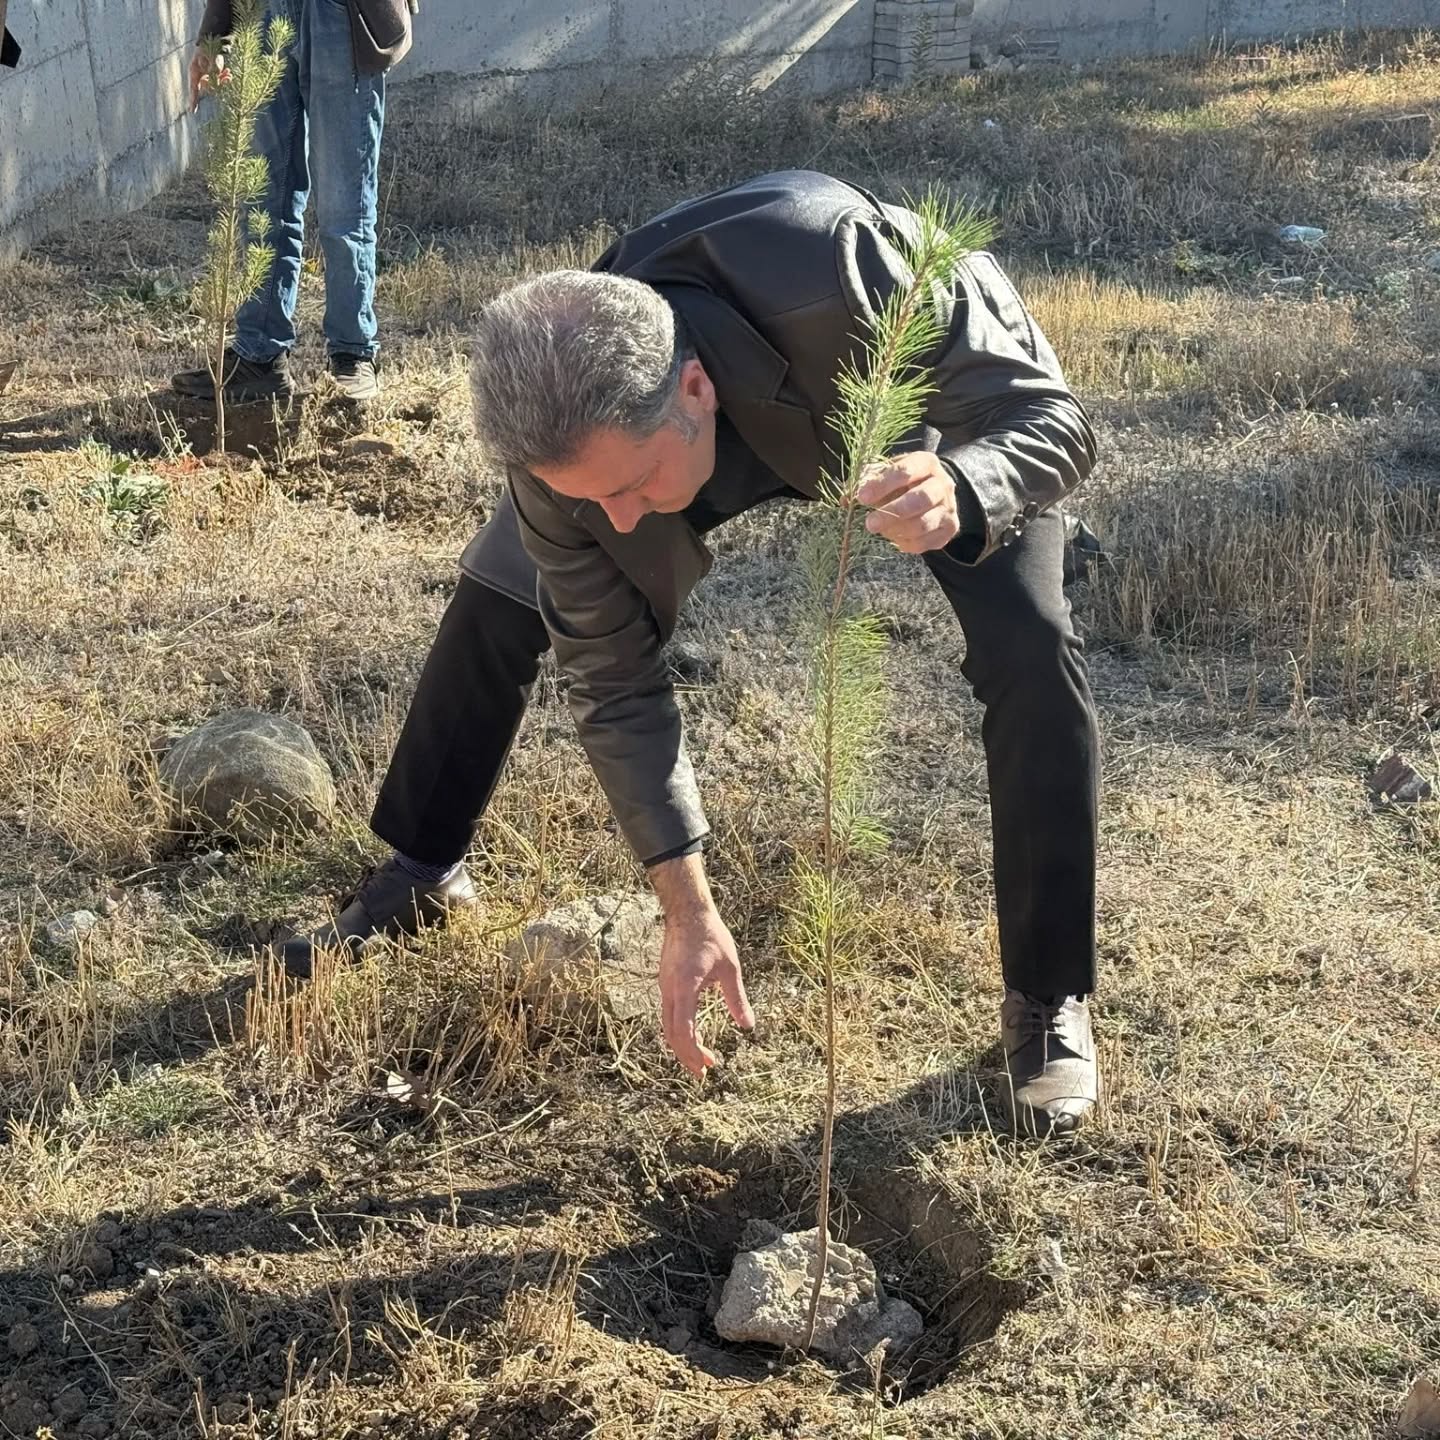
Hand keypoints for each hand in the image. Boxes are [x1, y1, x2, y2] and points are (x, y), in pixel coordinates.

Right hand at [189, 46, 228, 111]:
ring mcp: (206, 76)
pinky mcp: (213, 75)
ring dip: (223, 81)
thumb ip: (213, 69)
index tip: (192, 111)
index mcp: (194, 72)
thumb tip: (216, 81)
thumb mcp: (209, 57)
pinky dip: (224, 78)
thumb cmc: (207, 48)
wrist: (211, 41)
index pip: (193, 89)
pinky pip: (219, 81)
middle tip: (227, 78)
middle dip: (218, 85)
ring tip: (229, 74)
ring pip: (215, 85)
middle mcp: (200, 76)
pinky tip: (228, 72)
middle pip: (208, 88)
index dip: (193, 100)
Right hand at [658, 906, 754, 1076]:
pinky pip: (670, 1014)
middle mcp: (669, 990)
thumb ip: (737, 999)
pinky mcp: (666, 984)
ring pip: (668, 1026)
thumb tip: (748, 1026)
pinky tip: (696, 1035)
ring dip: (683, 1045)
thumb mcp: (730, 968)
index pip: (683, 1030)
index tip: (707, 1066)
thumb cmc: (710, 937)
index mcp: (684, 987)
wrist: (687, 914)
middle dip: (686, 1056)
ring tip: (703, 1058)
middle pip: (671, 1034)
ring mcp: (665, 987)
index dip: (693, 1052)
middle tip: (703, 1073)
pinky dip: (680, 1030)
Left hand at [855, 451, 960, 554]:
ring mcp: (948, 507)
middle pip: (920, 499)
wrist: (932, 494)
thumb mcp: (883, 473)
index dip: (882, 485)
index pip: (905, 472)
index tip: (862, 498)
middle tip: (869, 524)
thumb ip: (864, 482)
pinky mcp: (949, 528)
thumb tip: (846, 500)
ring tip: (880, 531)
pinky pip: (926, 541)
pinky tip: (894, 539)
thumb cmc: (901, 482)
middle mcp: (942, 483)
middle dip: (891, 513)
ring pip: (924, 523)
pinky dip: (906, 543)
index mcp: (925, 463)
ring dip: (897, 531)